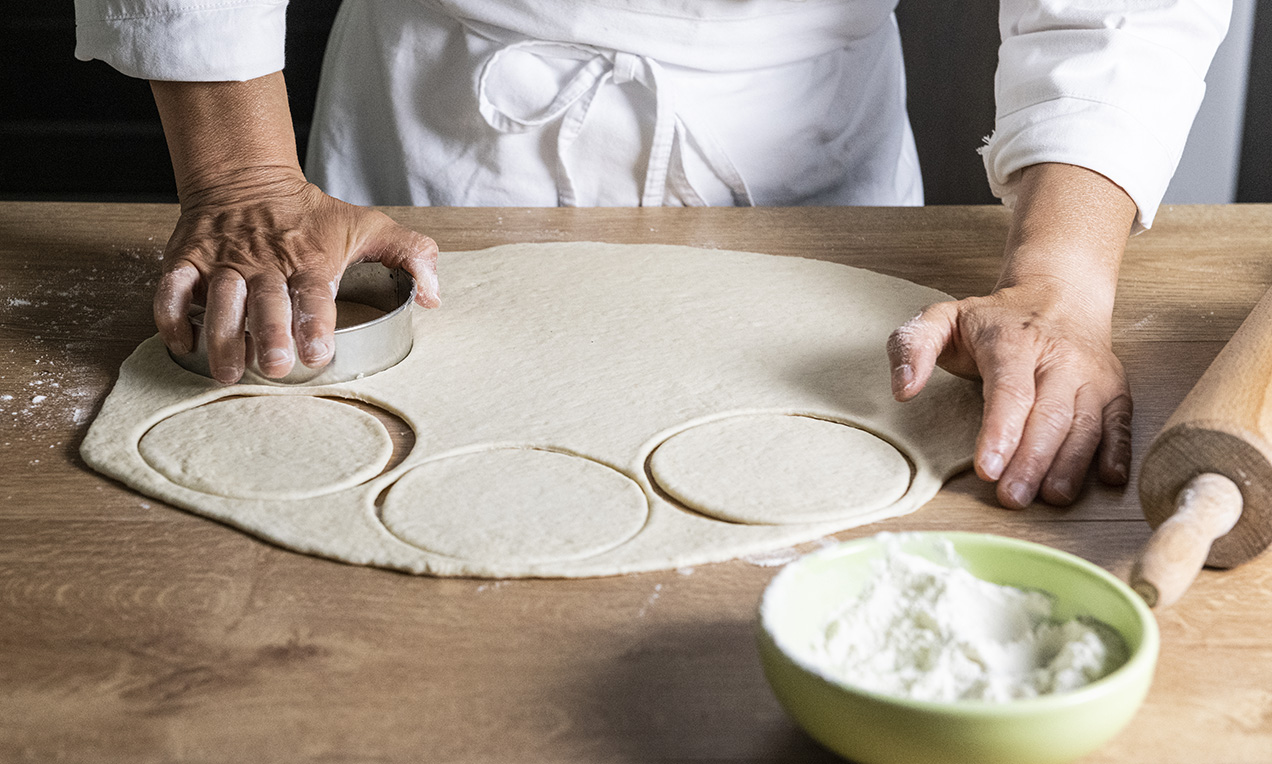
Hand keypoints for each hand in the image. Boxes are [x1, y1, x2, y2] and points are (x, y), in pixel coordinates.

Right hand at [154, 172, 440, 382]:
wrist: (247, 178)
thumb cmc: (312, 215)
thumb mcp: (370, 226)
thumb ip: (411, 256)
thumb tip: (434, 295)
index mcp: (309, 257)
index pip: (312, 292)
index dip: (314, 322)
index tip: (317, 352)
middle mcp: (265, 261)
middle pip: (265, 300)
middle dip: (268, 334)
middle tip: (273, 368)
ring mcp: (223, 260)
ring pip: (218, 298)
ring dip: (222, 335)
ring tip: (227, 371)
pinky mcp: (188, 259)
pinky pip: (172, 288)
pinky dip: (172, 316)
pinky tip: (181, 346)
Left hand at [887, 281, 1131, 507]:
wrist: (1059, 294)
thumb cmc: (994, 320)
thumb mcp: (943, 318)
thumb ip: (912, 346)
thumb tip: (903, 389)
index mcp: (1014, 340)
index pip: (1010, 390)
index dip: (1000, 431)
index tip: (987, 469)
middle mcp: (1060, 357)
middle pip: (1050, 414)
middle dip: (1031, 460)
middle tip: (1011, 497)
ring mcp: (1092, 374)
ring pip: (1086, 423)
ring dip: (1070, 464)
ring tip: (1050, 498)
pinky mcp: (1114, 389)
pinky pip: (1121, 422)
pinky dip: (1119, 451)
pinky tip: (1108, 479)